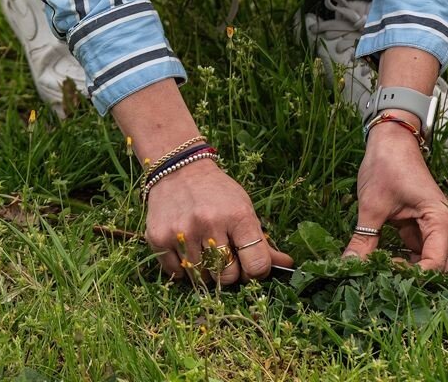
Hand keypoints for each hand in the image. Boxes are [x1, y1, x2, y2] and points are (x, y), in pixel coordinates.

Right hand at [143, 156, 293, 287]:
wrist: (179, 169)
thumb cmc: (218, 192)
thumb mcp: (244, 208)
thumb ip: (262, 241)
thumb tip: (288, 265)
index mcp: (238, 215)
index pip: (256, 265)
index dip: (257, 272)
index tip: (252, 265)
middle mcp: (210, 223)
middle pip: (228, 277)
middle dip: (230, 273)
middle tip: (226, 258)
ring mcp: (183, 232)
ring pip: (202, 278)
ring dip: (206, 272)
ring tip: (205, 250)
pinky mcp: (159, 238)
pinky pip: (178, 274)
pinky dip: (185, 270)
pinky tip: (188, 250)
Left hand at [344, 118, 447, 271]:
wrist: (392, 140)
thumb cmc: (387, 165)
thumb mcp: (372, 205)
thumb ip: (363, 239)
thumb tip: (347, 267)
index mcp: (441, 220)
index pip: (437, 264)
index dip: (413, 277)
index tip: (384, 272)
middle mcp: (446, 229)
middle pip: (442, 270)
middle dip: (417, 281)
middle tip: (386, 280)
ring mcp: (436, 231)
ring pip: (432, 266)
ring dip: (410, 273)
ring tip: (380, 273)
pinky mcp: (424, 231)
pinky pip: (420, 256)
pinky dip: (404, 264)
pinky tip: (382, 264)